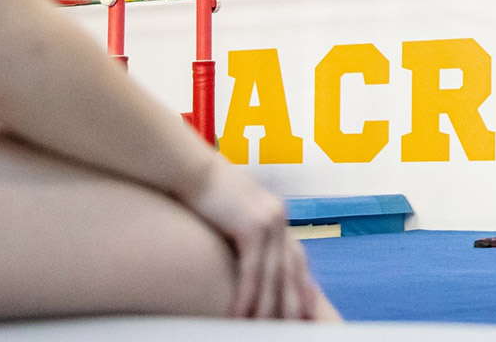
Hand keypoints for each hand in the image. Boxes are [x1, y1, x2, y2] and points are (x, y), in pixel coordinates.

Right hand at [185, 161, 328, 318]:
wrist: (188, 168)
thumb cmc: (200, 190)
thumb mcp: (229, 212)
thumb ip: (240, 231)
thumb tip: (237, 250)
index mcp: (275, 214)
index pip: (296, 256)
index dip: (302, 283)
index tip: (307, 307)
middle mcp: (277, 218)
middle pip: (290, 270)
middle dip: (292, 301)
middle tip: (293, 325)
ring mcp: (268, 222)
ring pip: (273, 275)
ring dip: (267, 307)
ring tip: (262, 329)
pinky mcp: (251, 227)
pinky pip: (252, 271)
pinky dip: (247, 296)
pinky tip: (240, 314)